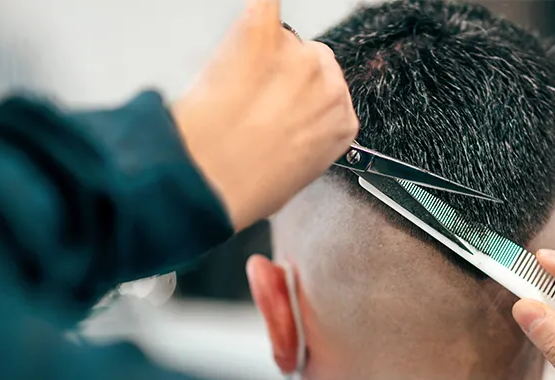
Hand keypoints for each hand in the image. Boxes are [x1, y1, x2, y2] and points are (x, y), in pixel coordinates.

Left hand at [173, 0, 358, 230]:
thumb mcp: (294, 174)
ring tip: (234, 88)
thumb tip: (287, 129)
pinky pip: (266, 4)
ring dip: (261, 55)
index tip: (283, 110)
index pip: (328, 95)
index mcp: (343, 124)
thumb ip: (304, 140)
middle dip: (284, 77)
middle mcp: (331, 86)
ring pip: (284, 40)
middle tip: (253, 101)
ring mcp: (299, 57)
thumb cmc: (249, 186)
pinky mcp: (262, 34)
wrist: (211, 179)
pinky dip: (259, 12)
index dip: (299, 102)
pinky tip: (253, 22)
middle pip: (311, 63)